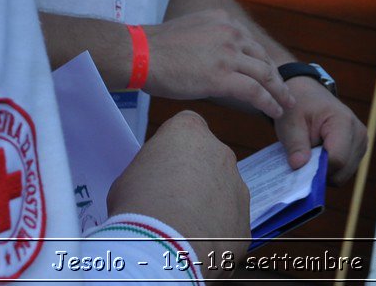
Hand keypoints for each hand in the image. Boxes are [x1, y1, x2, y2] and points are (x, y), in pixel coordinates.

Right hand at [107, 111, 248, 275]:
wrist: (164, 246)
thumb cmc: (138, 205)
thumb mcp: (130, 175)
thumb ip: (152, 170)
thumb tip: (155, 184)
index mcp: (190, 132)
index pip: (187, 129)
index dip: (174, 150)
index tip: (162, 168)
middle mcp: (221, 153)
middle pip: (209, 160)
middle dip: (194, 177)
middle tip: (170, 201)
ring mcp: (238, 187)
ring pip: (223, 193)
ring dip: (207, 205)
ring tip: (181, 228)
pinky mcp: (245, 222)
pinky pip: (229, 224)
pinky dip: (215, 233)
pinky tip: (194, 245)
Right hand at [143, 10, 296, 118]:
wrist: (140, 53)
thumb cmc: (157, 47)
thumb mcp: (192, 31)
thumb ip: (211, 39)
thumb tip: (218, 59)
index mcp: (224, 21)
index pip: (252, 44)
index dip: (263, 62)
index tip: (270, 75)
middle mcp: (231, 33)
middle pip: (262, 58)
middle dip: (276, 78)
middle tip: (285, 91)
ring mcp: (228, 54)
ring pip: (264, 75)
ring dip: (279, 92)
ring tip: (286, 104)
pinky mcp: (222, 76)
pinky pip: (254, 91)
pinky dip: (268, 102)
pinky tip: (274, 111)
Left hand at [274, 78, 368, 183]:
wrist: (309, 95)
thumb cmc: (299, 106)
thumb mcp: (290, 122)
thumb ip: (295, 144)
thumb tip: (298, 166)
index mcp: (344, 122)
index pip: (337, 159)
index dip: (317, 168)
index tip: (300, 164)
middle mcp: (359, 133)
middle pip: (342, 171)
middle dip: (320, 171)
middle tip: (304, 158)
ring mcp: (361, 143)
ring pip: (343, 175)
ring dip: (325, 171)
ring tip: (312, 154)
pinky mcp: (359, 150)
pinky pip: (344, 172)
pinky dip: (330, 170)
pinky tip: (319, 156)